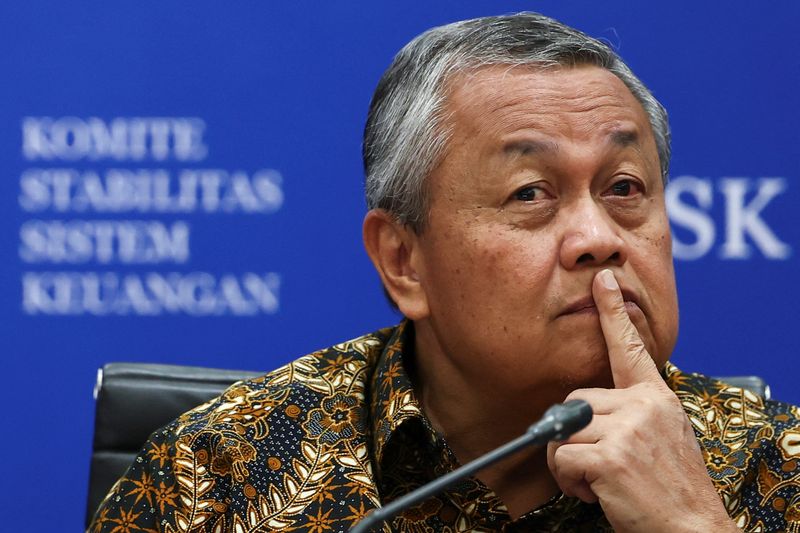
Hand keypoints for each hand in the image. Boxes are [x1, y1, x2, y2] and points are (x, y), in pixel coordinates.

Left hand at [546, 269, 737, 532]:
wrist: (692, 528)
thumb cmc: (670, 487)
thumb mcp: (661, 436)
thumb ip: (630, 413)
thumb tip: (585, 410)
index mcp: (655, 398)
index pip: (632, 347)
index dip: (614, 312)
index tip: (602, 280)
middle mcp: (643, 406)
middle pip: (575, 401)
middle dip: (574, 434)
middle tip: (598, 463)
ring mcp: (628, 429)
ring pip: (562, 431)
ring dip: (570, 462)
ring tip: (602, 480)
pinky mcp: (611, 455)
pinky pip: (561, 458)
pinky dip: (570, 481)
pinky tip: (598, 493)